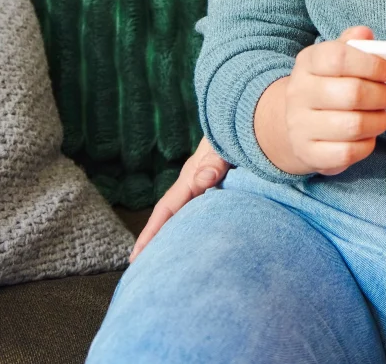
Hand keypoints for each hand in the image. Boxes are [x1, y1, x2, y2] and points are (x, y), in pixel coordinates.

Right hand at [130, 137, 228, 261]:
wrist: (249, 120)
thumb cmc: (234, 132)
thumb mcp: (223, 146)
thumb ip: (214, 162)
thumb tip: (205, 179)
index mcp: (190, 178)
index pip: (166, 209)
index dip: (151, 233)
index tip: (136, 256)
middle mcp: (193, 183)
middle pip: (169, 216)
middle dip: (154, 239)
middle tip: (140, 266)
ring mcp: (204, 185)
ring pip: (184, 215)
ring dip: (172, 234)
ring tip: (163, 259)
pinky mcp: (218, 186)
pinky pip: (201, 212)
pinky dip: (193, 227)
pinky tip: (195, 238)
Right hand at [256, 26, 385, 176]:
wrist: (295, 124)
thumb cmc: (327, 86)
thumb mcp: (334, 59)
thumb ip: (353, 45)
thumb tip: (365, 34)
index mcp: (307, 63)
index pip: (339, 57)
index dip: (372, 64)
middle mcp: (299, 93)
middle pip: (352, 93)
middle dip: (381, 95)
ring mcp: (301, 126)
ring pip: (355, 125)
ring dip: (379, 121)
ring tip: (380, 116)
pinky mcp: (309, 153)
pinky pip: (349, 152)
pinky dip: (367, 144)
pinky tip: (365, 135)